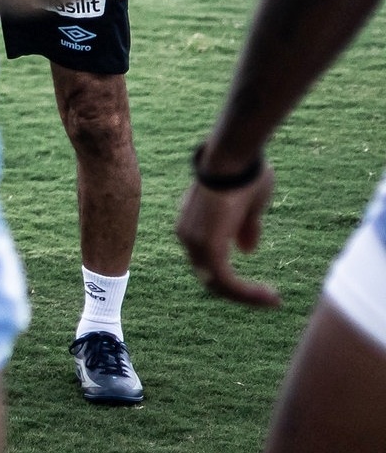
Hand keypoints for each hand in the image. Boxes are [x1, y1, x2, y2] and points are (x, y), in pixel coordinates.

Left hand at [177, 159, 279, 307]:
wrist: (234, 159)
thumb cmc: (243, 176)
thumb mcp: (247, 208)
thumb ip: (244, 229)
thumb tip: (245, 250)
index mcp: (193, 226)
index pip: (208, 263)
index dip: (233, 279)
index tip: (262, 288)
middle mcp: (186, 235)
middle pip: (210, 277)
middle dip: (240, 293)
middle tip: (269, 299)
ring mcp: (194, 241)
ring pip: (219, 283)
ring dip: (247, 296)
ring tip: (273, 300)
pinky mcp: (207, 245)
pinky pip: (227, 280)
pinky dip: (247, 293)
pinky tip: (270, 295)